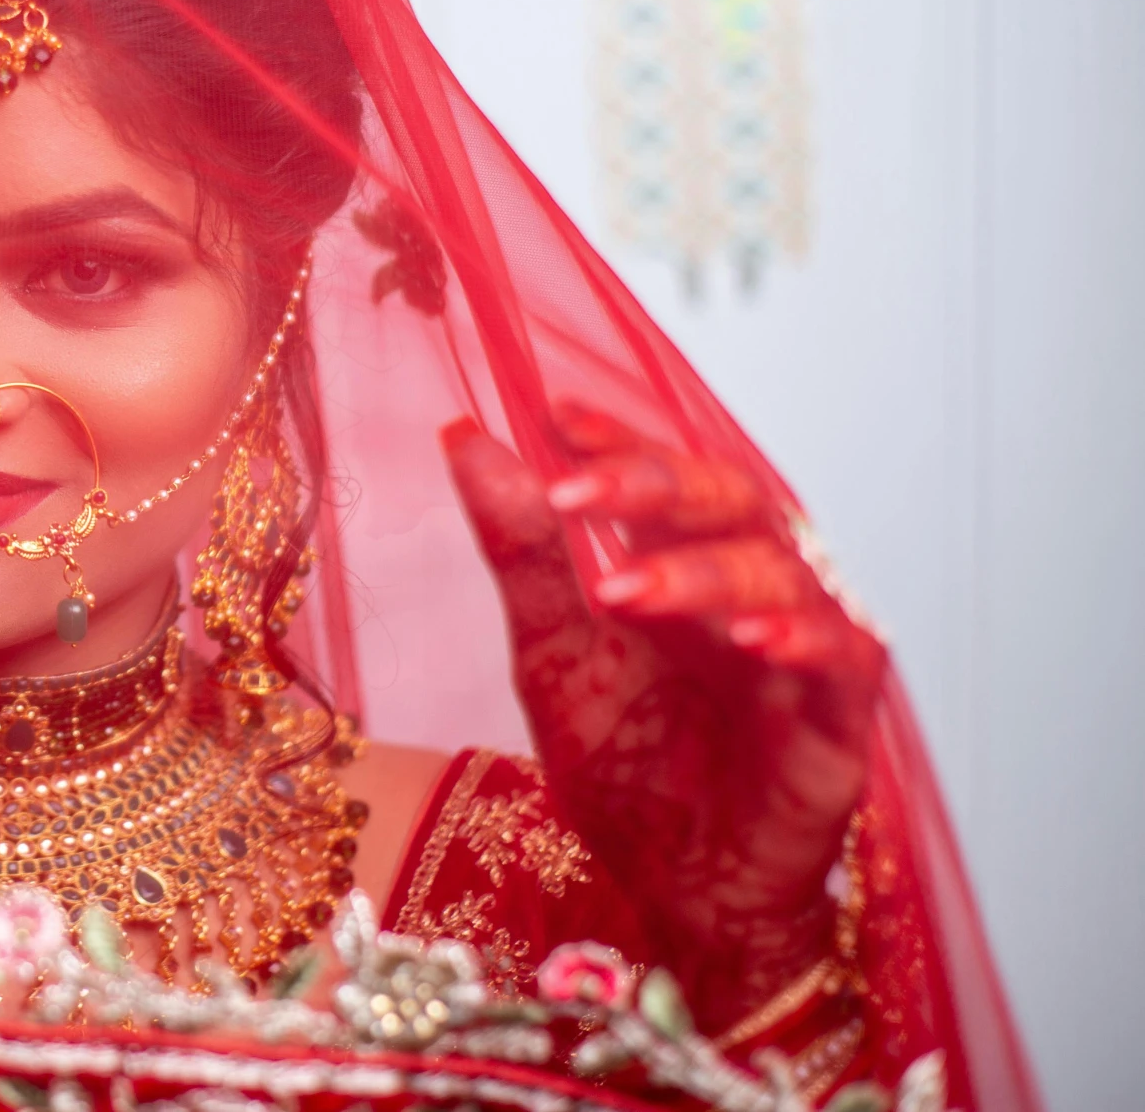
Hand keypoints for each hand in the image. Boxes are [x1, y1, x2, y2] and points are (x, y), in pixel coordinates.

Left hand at [441, 402, 882, 1027]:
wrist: (671, 895)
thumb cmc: (626, 769)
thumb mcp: (550, 652)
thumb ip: (521, 549)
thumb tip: (464, 438)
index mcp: (678, 566)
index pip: (662, 475)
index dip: (620, 437)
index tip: (557, 415)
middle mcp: (744, 593)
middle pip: (730, 499)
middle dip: (653, 484)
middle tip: (574, 490)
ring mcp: (796, 652)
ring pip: (779, 569)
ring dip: (701, 570)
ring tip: (623, 588)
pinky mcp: (838, 721)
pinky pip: (845, 655)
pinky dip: (804, 636)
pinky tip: (752, 638)